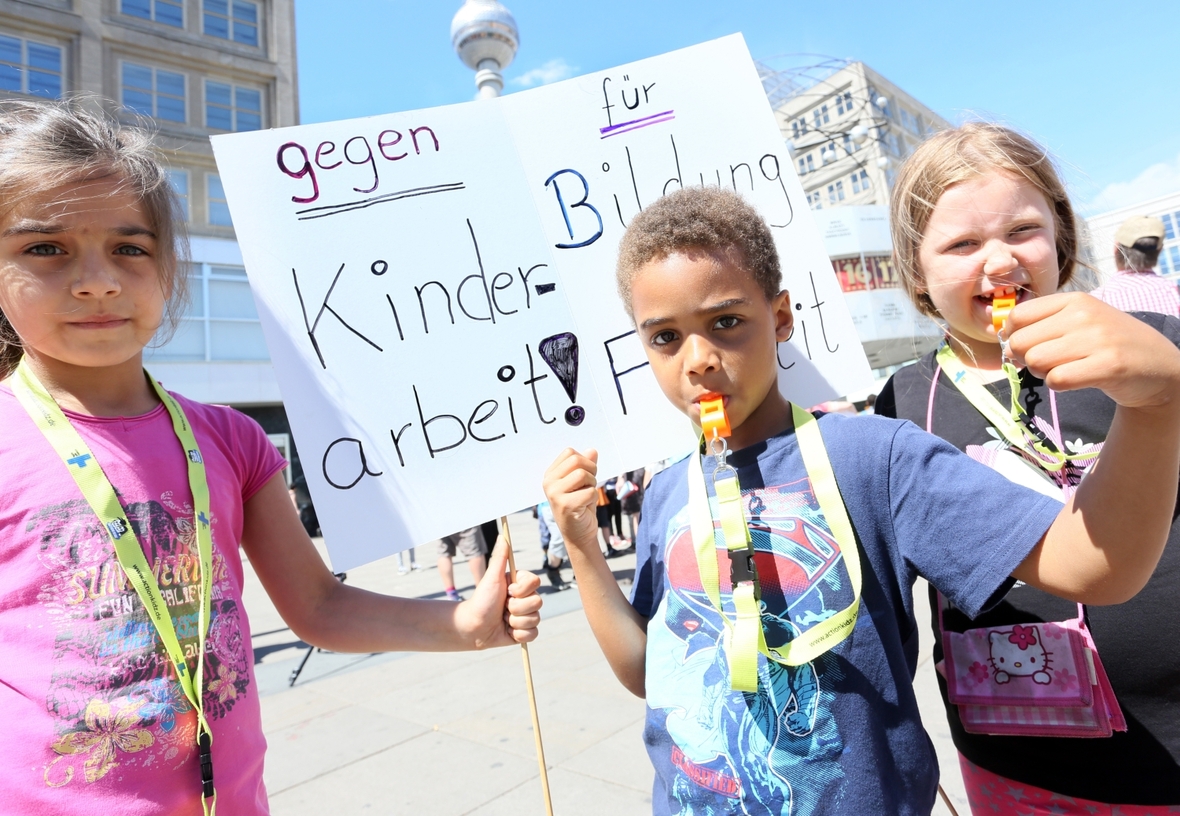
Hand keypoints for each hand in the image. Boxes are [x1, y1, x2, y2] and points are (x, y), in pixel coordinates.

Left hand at [457, 541, 541, 647]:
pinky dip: (518, 634)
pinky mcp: (525, 631)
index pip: (536, 583)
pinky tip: (507, 631)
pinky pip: (533, 634)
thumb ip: (500, 557)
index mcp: (521, 584)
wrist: (472, 627)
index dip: (522, 590)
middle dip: (516, 608)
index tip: (508, 591)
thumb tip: (502, 536)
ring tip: (503, 620)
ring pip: (535, 619)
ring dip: (515, 621)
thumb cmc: (481, 600)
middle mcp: (526, 598)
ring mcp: (527, 615)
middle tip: (502, 608)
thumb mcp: (491, 577)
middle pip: (538, 603)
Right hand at [542, 448, 601, 555]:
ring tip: (586, 496)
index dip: (584, 461)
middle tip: (588, 485)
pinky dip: (593, 498)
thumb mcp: (583, 483)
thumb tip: (592, 450)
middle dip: (590, 470)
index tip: (584, 475)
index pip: (569, 452)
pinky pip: (589, 492)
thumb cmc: (580, 506)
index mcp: (550, 474)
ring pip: (583, 474)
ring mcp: (555, 494)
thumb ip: (586, 465)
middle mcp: (549, 483)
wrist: (578, 535)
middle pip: (576, 460)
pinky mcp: (565, 505)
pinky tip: (585, 507)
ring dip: (592, 485)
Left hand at [1007, 293, 1179, 414]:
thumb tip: (1003, 337)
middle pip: (1020, 341)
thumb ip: (1044, 323)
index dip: (1011, 336)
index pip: (1018, 316)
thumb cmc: (1110, 344)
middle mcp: (1084, 315)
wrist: (1159, 366)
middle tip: (1046, 363)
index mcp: (1075, 300)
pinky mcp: (1108, 366)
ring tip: (1064, 370)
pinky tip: (1076, 379)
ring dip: (1042, 373)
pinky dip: (1059, 384)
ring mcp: (1097, 339)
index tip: (1025, 347)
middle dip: (1025, 358)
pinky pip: (1057, 379)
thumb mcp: (1081, 321)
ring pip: (1035, 360)